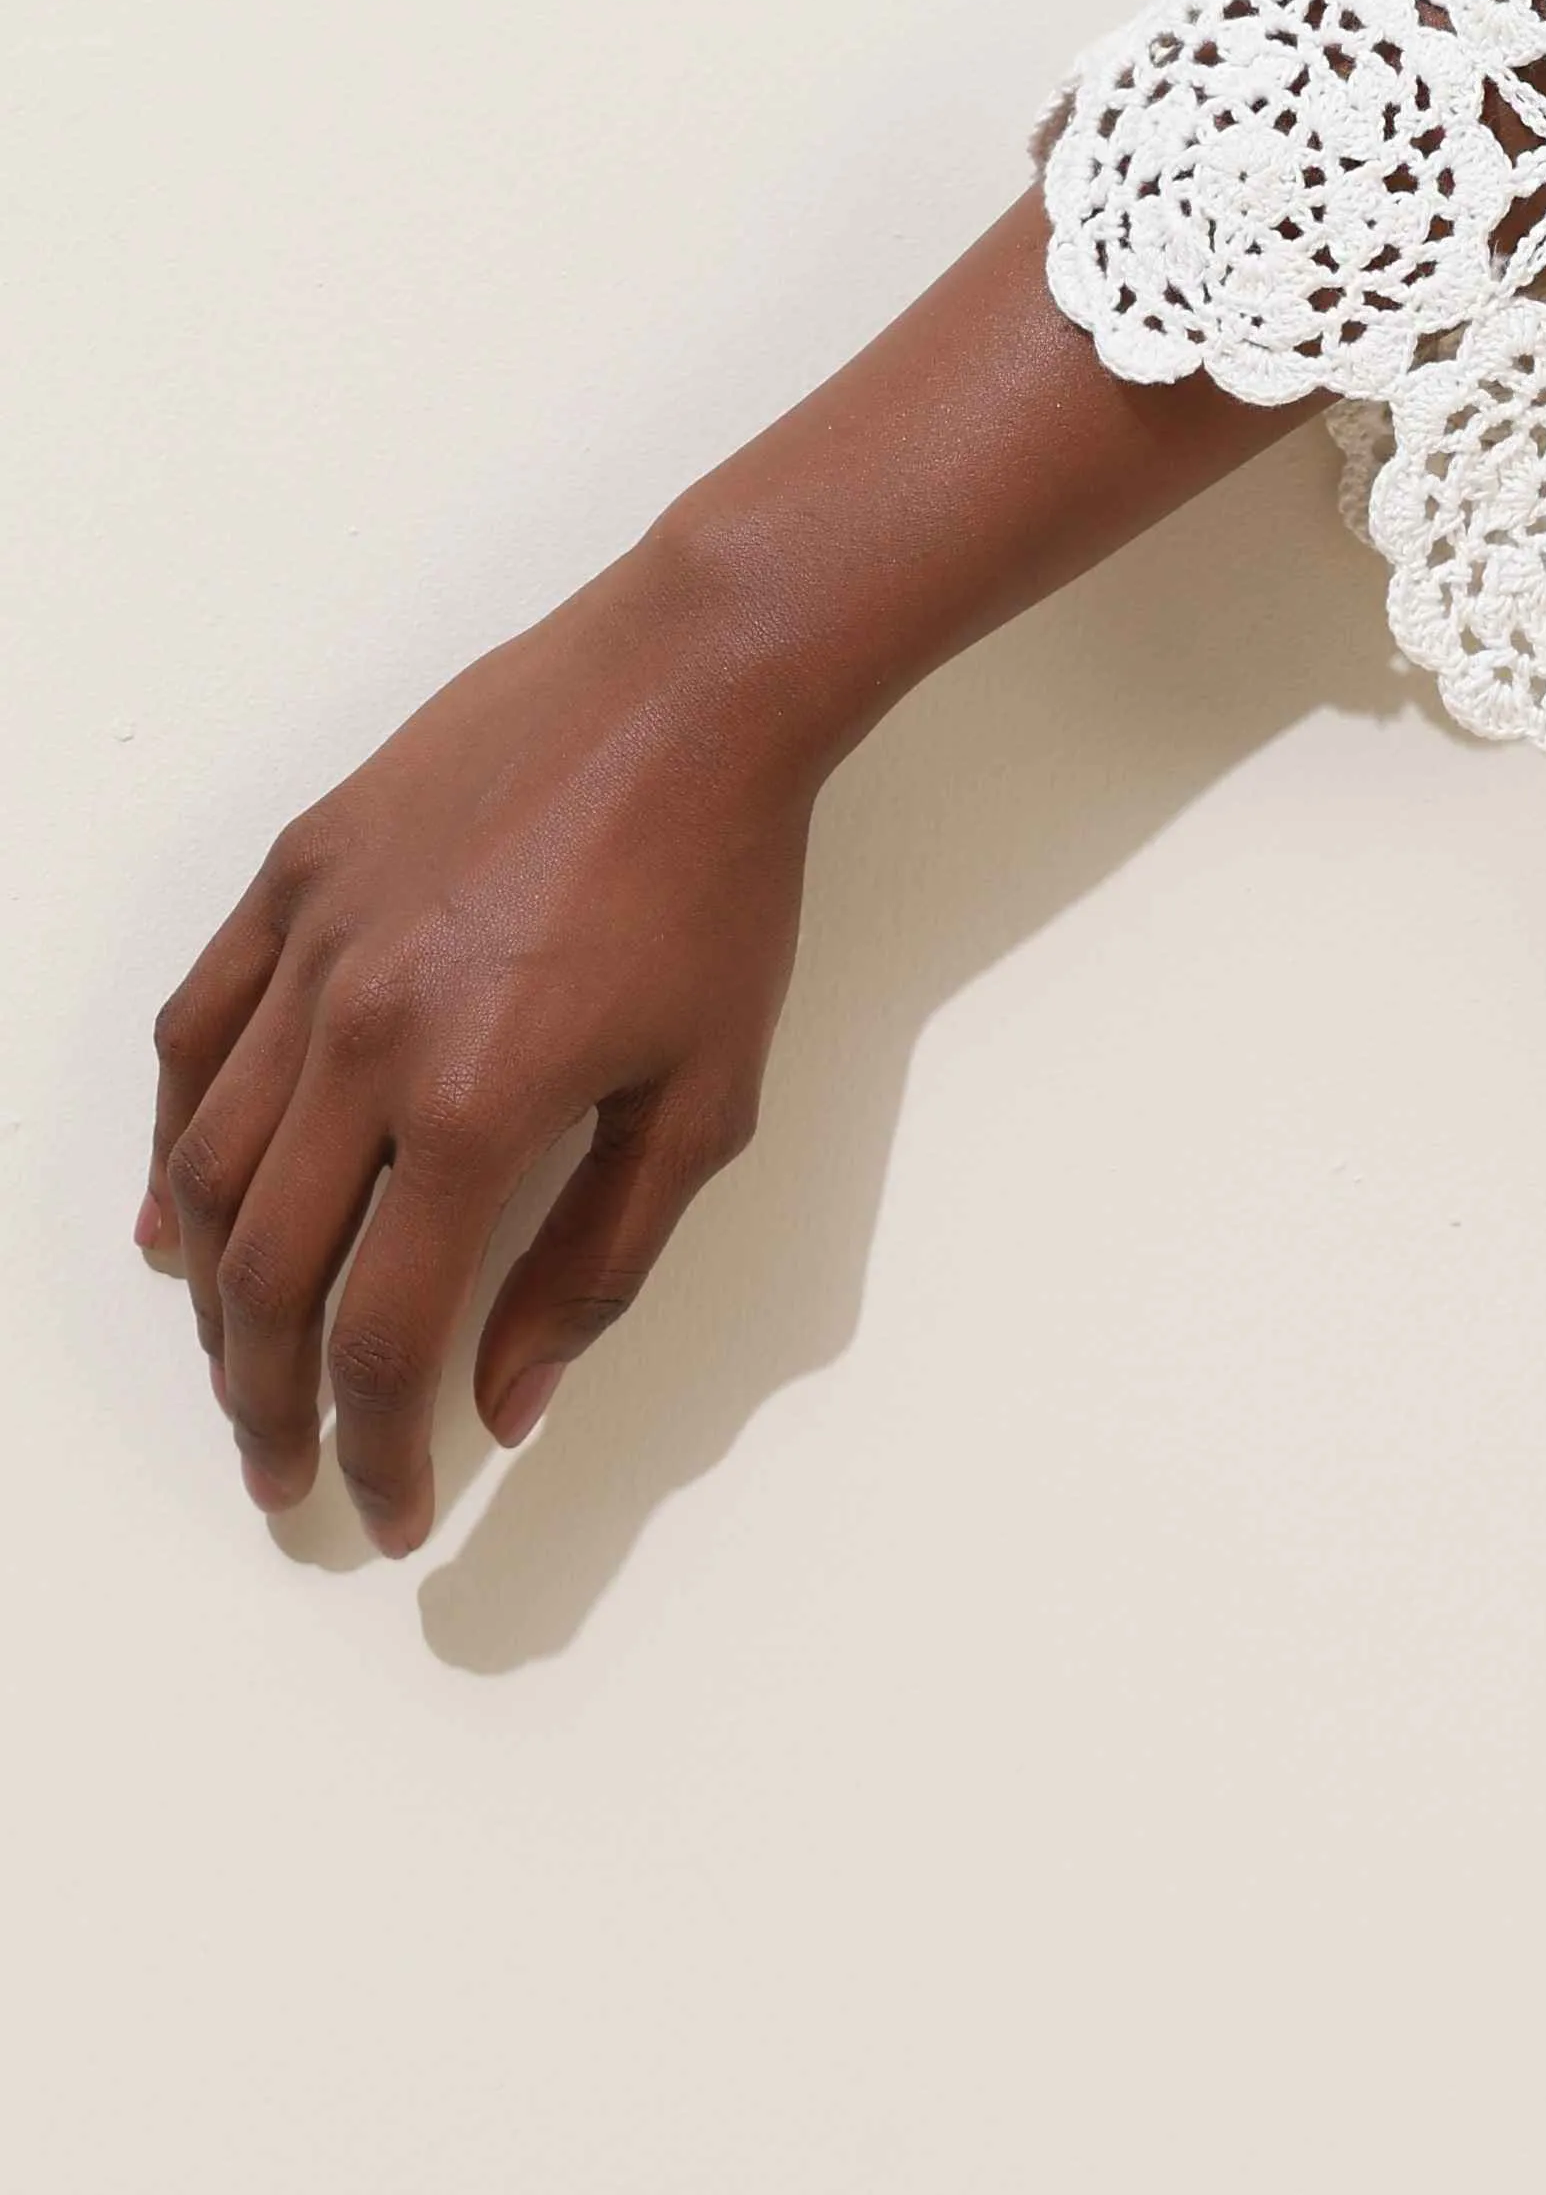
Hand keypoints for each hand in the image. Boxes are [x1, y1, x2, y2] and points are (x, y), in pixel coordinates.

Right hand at [142, 535, 814, 1548]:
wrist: (693, 684)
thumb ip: (598, 1261)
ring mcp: (314, 949)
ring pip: (208, 1162)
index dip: (382, 1447)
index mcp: (476, 1104)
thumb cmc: (722, 883)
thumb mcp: (705, 1097)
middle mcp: (365, 1036)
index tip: (393, 1510)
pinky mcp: (295, 875)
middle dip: (266, 1403)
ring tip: (239, 1368)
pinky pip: (197, 1031)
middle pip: (268, 1272)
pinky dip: (174, 1137)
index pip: (388, 1336)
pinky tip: (177, 1214)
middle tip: (286, 1478)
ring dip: (211, 1295)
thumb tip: (510, 1398)